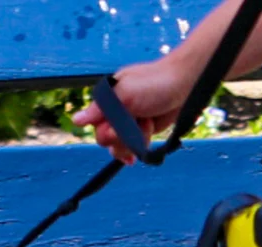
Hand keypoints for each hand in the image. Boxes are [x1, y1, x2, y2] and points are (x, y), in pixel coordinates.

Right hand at [72, 57, 192, 163]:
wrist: (186, 84)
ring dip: (134, 141)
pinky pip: (133, 147)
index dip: (110, 131)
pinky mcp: (142, 130)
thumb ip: (101, 109)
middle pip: (106, 141)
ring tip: (148, 125)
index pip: (96, 128)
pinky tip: (145, 142)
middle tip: (140, 122)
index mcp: (107, 100)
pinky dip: (139, 147)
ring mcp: (128, 122)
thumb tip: (76, 121)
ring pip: (119, 147)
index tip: (125, 122)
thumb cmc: (155, 82)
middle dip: (123, 137)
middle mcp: (115, 112)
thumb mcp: (125, 93)